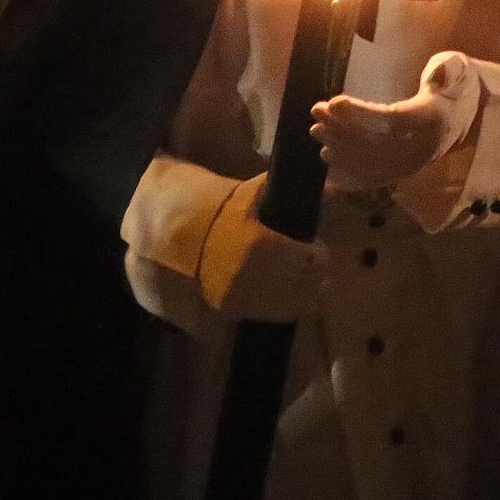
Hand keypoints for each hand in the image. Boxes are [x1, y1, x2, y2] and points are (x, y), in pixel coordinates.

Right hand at [198, 171, 327, 321]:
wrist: (174, 237)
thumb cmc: (213, 212)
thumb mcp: (244, 195)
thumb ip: (277, 189)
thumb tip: (325, 184)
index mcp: (263, 245)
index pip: (311, 258)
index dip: (317, 254)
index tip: (315, 248)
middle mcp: (257, 276)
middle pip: (307, 285)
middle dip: (315, 276)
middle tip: (312, 266)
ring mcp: (244, 296)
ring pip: (293, 306)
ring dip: (303, 294)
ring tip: (301, 282)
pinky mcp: (233, 309)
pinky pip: (271, 315)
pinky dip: (282, 306)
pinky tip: (282, 295)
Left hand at [309, 53, 474, 187]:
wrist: (465, 121)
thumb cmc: (452, 90)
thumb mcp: (457, 74)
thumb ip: (448, 69)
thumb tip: (440, 72)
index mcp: (432, 120)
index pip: (394, 121)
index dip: (362, 114)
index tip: (334, 102)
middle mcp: (421, 148)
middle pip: (375, 144)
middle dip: (341, 129)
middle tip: (317, 112)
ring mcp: (411, 166)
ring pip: (369, 163)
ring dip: (338, 148)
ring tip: (317, 130)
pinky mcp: (402, 173)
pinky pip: (372, 178)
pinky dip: (346, 170)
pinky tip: (327, 157)